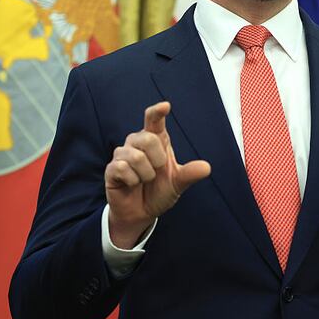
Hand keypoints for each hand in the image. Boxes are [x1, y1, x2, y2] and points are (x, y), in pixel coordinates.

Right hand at [105, 101, 210, 248]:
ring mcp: (122, 154)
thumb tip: (207, 168)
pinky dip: (133, 181)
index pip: (154, 119)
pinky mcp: (111, 168)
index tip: (166, 106)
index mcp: (155, 140)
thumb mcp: (177, 183)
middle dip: (157, 160)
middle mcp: (137, 142)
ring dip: (146, 175)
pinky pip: (123, 169)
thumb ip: (189, 174)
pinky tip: (132, 184)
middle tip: (156, 173)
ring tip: (144, 180)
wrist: (141, 212)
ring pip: (136, 157)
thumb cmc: (159, 192)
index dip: (157, 112)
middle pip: (147, 139)